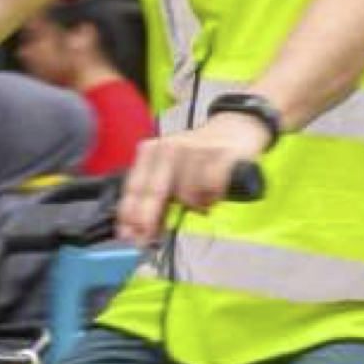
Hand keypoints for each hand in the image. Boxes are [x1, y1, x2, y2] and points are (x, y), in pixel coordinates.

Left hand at [114, 112, 272, 242]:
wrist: (237, 125)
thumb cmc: (199, 155)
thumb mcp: (172, 168)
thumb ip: (158, 195)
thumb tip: (143, 230)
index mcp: (151, 150)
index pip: (134, 186)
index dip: (129, 213)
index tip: (127, 235)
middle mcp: (169, 147)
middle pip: (154, 190)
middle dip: (148, 219)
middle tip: (147, 238)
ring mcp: (195, 149)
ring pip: (186, 193)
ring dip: (194, 206)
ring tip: (202, 203)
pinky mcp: (221, 153)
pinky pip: (212, 187)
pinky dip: (213, 197)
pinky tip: (214, 195)